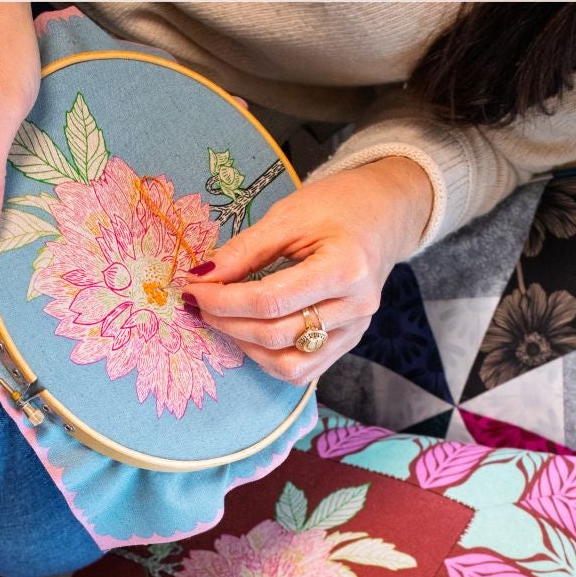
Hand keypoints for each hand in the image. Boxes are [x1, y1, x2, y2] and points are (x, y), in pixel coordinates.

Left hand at [181, 156, 434, 386]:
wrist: (382, 216)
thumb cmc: (336, 207)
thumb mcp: (287, 217)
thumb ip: (244, 250)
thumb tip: (202, 277)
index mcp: (345, 268)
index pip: (271, 301)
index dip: (224, 299)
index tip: (193, 288)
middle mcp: (356, 308)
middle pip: (277, 334)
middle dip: (227, 321)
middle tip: (199, 301)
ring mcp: (356, 330)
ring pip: (290, 364)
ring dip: (246, 346)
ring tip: (222, 319)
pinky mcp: (349, 342)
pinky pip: (305, 369)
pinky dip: (270, 358)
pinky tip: (249, 334)